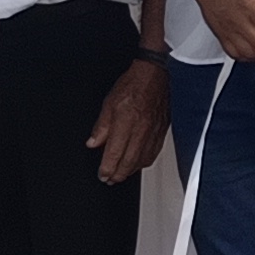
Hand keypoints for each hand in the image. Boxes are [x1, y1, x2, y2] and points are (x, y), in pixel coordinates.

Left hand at [89, 56, 169, 185]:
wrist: (156, 75)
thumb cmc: (134, 84)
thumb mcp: (109, 103)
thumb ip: (101, 126)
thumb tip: (93, 143)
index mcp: (125, 123)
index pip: (114, 154)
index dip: (106, 169)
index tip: (102, 175)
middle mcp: (140, 131)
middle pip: (129, 163)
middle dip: (117, 175)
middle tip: (110, 180)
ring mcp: (153, 133)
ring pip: (142, 161)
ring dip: (130, 171)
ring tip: (121, 174)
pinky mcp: (162, 132)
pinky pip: (153, 154)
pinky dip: (144, 162)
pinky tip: (138, 163)